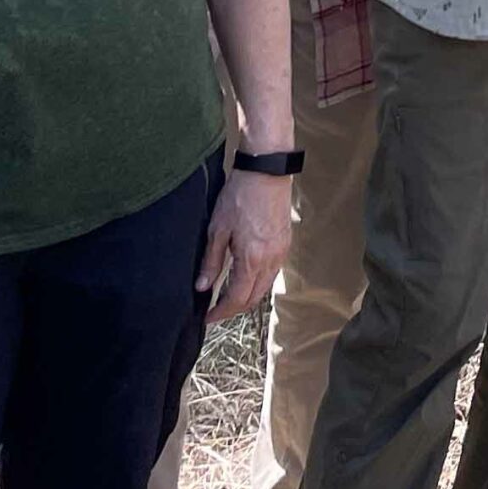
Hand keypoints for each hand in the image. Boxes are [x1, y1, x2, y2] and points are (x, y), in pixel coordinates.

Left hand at [198, 169, 292, 321]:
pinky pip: (272, 273)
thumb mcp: (218, 229)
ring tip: (228, 295)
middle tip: (216, 310)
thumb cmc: (240, 195)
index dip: (221, 312)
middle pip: (253, 298)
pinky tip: (245, 277)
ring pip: (265, 287)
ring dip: (247, 296)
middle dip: (234, 308)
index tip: (208, 317)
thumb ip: (211, 261)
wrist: (266, 171)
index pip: (237, 298)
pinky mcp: (285, 243)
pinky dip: (258, 282)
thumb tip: (202, 287)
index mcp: (253, 259)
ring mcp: (281, 252)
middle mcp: (271, 260)